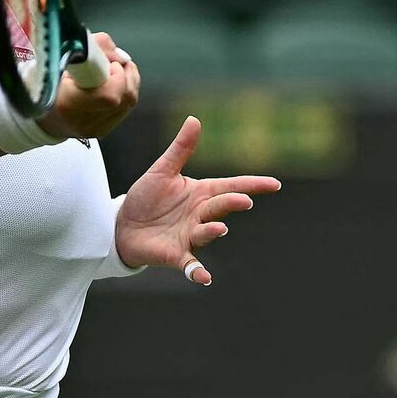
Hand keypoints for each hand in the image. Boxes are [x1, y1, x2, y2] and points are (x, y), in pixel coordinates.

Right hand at [38, 32, 139, 138]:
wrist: (41, 113)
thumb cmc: (47, 81)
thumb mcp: (61, 56)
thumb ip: (91, 47)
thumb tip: (119, 54)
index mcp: (67, 103)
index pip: (109, 95)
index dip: (116, 76)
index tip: (107, 62)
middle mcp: (83, 121)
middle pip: (125, 97)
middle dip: (126, 74)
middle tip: (114, 62)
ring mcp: (95, 129)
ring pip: (130, 102)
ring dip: (129, 80)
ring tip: (115, 69)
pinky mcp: (103, 130)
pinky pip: (126, 108)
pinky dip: (126, 91)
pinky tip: (115, 82)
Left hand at [115, 116, 280, 284]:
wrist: (122, 224)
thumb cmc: (146, 197)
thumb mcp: (162, 170)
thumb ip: (180, 148)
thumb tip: (194, 119)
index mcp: (202, 192)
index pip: (232, 186)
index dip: (253, 185)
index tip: (275, 184)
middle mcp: (201, 215)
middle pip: (221, 207)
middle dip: (232, 204)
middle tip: (243, 200)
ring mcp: (191, 236)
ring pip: (207, 233)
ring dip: (213, 231)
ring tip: (218, 227)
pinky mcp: (176, 255)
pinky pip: (190, 265)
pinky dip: (197, 272)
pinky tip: (204, 277)